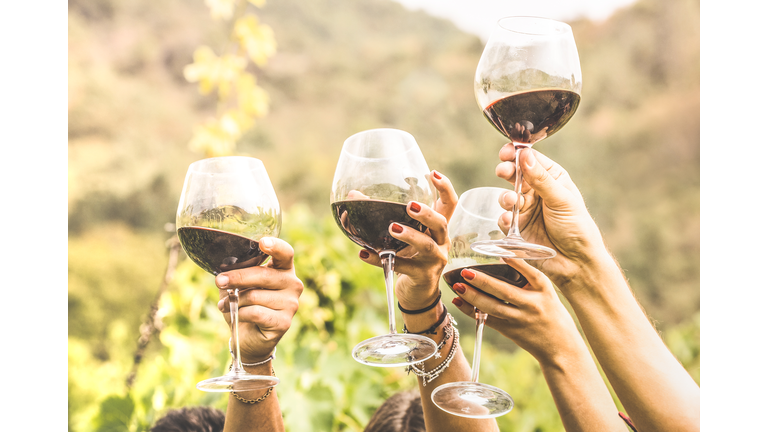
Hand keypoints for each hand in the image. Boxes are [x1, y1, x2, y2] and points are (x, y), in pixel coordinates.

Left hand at [215, 237, 303, 362]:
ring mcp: (291, 304)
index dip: (275, 246)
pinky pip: (255, 313)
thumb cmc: (244, 305)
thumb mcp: (239, 285)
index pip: (285, 253)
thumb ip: (237, 272)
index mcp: (284, 269)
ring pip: (255, 296)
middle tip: (219, 281)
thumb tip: (224, 265)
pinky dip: (239, 314)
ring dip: (234, 301)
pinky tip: (235, 315)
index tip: (262, 243)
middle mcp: (293, 284)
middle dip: (237, 277)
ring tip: (225, 305)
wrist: (248, 338)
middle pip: (263, 275)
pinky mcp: (284, 322)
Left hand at [358, 170, 457, 309]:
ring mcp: (434, 261)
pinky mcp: (422, 277)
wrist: (417, 294)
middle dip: (427, 214)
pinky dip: (380, 260)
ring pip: (426, 246)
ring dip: (410, 235)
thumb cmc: (410, 258)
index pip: (450, 204)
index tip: (433, 174)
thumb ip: (384, 216)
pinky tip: (364, 254)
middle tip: (410, 206)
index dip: (445, 188)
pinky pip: (401, 267)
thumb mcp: (403, 237)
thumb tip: (353, 195)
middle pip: (441, 223)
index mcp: (438, 228)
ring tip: (392, 228)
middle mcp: (441, 242)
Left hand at [450, 258, 582, 364]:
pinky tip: (459, 301)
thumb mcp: (547, 293)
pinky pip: (487, 319)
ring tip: (458, 286)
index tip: (502, 252)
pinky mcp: (510, 331)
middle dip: (483, 281)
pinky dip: (471, 311)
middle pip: (505, 292)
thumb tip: (502, 258)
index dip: (517, 263)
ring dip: (473, 297)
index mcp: (544, 290)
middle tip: (466, 272)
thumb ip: (529, 278)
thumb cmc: (552, 314)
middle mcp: (532, 305)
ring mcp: (520, 319)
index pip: (531, 274)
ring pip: (493, 308)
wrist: (560, 347)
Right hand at [497, 146, 608, 289]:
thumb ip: (541, 179)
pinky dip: (504, 218)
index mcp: (552, 179)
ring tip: (511, 202)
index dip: (517, 153)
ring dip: (506, 197)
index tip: (506, 152)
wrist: (576, 263)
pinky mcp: (517, 229)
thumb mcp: (561, 199)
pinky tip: (510, 221)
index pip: (531, 160)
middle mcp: (537, 192)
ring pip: (507, 196)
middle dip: (506, 171)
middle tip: (502, 171)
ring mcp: (526, 210)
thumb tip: (524, 154)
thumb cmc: (577, 228)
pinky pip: (504, 219)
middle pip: (515, 175)